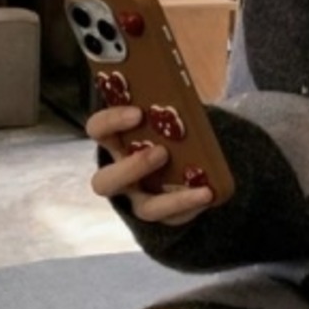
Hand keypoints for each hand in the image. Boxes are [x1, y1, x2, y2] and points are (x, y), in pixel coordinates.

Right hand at [87, 106, 214, 226]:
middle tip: (161, 152)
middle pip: (105, 182)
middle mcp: (120, 176)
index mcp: (114, 144)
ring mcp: (141, 199)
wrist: (182, 163)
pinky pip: (176, 217)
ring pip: (145, 208)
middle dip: (132, 168)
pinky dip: (194, 204)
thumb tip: (182, 91)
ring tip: (200, 186)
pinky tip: (210, 193)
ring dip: (171, 199)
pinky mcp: (165, 215)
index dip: (111, 122)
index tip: (138, 112)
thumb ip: (165, 110)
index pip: (98, 131)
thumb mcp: (162, 119)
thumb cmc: (166, 132)